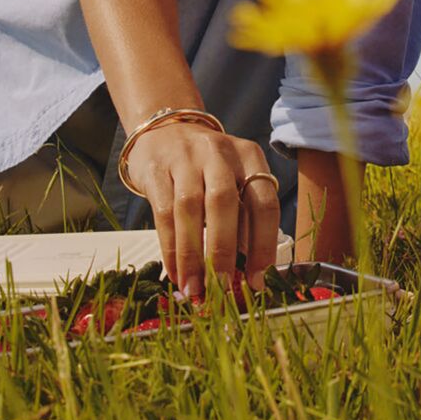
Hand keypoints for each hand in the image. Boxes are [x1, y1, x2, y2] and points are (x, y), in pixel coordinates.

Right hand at [122, 122, 279, 298]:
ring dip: (193, 255)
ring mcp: (185, 158)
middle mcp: (219, 153)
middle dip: (224, 251)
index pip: (264, 202)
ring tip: (194, 288)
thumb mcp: (235, 180)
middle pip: (224, 203)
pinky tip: (176, 272)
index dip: (263, 245)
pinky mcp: (156, 170)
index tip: (257, 281)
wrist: (165, 131)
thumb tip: (250, 271)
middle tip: (222, 288)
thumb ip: (244, 216)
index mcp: (250, 157)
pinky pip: (164, 213)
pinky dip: (171, 248)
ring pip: (190, 210)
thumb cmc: (207, 167)